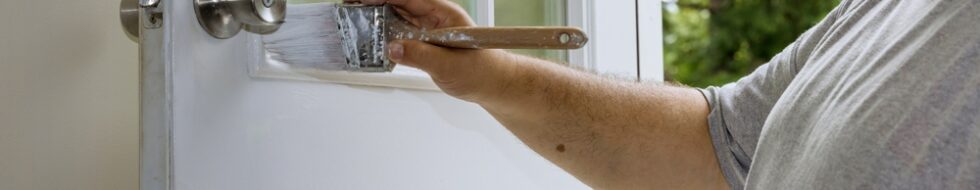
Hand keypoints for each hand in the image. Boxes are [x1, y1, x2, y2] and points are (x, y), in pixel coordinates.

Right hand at [343, 0, 518, 102]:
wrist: (493, 85)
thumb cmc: (483, 71)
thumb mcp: (449, 65)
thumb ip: (420, 56)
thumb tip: (393, 48)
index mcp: (444, 13)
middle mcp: (435, 18)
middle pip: (399, 5)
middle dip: (374, 5)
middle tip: (350, 9)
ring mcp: (429, 31)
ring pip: (397, 20)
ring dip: (377, 21)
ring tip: (354, 22)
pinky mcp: (425, 44)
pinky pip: (401, 36)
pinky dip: (385, 38)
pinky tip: (371, 40)